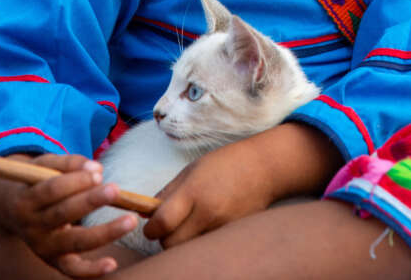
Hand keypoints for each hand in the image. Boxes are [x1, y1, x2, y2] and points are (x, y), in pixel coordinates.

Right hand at [0, 153, 136, 276]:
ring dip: (103, 233)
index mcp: (26, 201)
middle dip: (90, 202)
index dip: (76, 182)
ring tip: (130, 221)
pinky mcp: (54, 261)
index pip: (51, 191)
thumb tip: (97, 168)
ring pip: (73, 242)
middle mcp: (32, 227)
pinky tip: (112, 264)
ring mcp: (43, 247)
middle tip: (115, 190)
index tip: (98, 173)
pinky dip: (91, 270)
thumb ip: (69, 163)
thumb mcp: (45, 166)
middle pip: (63, 215)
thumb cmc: (37, 182)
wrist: (13, 210)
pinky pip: (72, 269)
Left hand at [142, 139, 273, 249]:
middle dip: (165, 239)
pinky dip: (200, 240)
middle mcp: (207, 212)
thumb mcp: (193, 169)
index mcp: (193, 191)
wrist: (265, 168)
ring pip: (188, 248)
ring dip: (183, 241)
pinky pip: (205, 245)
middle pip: (171, 244)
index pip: (161, 224)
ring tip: (189, 224)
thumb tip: (146, 213)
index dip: (150, 229)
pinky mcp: (230, 234)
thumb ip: (168, 192)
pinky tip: (206, 225)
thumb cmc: (226, 163)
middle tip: (169, 228)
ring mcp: (220, 226)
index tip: (152, 225)